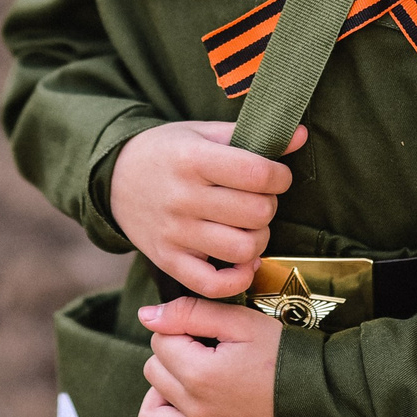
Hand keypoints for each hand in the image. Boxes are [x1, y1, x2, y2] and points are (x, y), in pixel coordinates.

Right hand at [108, 120, 307, 297]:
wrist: (114, 178)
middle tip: (258, 200)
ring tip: (250, 227)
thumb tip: (302, 135)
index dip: (280, 177)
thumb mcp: (202, 132)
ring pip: (242, 250)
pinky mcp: (168, 260)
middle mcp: (183, 197)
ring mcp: (174, 233)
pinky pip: (213, 284)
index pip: (257, 174)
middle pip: (256, 213)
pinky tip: (241, 261)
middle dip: (269, 206)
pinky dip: (238, 278)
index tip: (276, 176)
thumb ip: (251, 136)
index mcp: (193, 158)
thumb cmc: (168, 151)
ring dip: (258, 239)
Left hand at [137, 296, 282, 416]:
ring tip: (188, 386)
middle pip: (153, 374)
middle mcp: (196, 412)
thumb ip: (190, 313)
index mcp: (200, 374)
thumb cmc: (282, 354)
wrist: (322, 396)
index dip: (182, 331)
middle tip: (206, 354)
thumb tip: (146, 316)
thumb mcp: (241, 322)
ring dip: (162, 398)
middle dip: (173, 357)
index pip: (159, 342)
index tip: (208, 335)